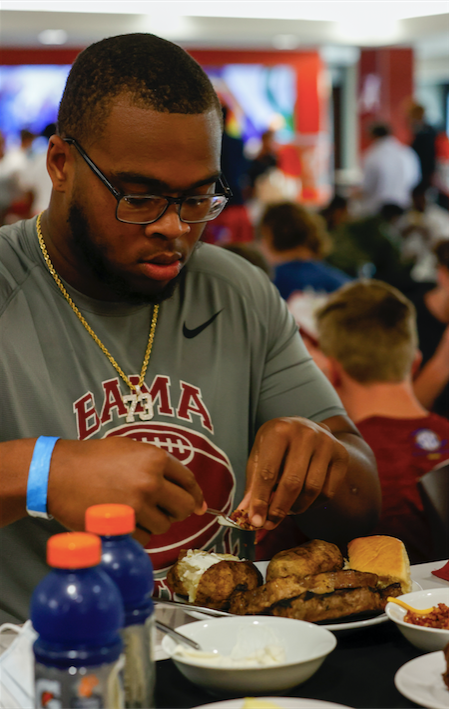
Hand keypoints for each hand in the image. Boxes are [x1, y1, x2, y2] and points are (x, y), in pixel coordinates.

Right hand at [47, 437, 205, 533]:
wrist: (57, 472)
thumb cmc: (91, 459)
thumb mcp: (130, 449)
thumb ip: (160, 466)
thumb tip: (191, 493)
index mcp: (155, 458)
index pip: (189, 481)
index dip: (195, 495)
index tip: (198, 505)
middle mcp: (151, 481)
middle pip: (184, 507)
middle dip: (177, 511)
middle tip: (162, 509)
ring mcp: (137, 505)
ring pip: (165, 526)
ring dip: (154, 522)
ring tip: (134, 510)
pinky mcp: (123, 525)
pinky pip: (145, 538)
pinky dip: (138, 533)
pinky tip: (123, 520)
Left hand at [241, 417, 348, 528]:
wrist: (306, 427)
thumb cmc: (277, 445)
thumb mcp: (260, 456)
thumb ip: (253, 484)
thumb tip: (246, 514)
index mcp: (279, 431)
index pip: (268, 472)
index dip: (260, 500)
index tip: (255, 521)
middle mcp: (305, 434)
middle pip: (292, 483)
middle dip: (279, 509)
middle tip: (270, 524)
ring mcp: (326, 444)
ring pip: (312, 489)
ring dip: (296, 507)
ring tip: (285, 510)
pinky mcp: (341, 456)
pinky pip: (327, 492)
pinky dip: (312, 504)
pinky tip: (302, 501)